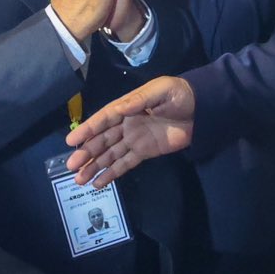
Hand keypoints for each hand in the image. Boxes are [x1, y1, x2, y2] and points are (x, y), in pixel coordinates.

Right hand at [65, 75, 194, 187]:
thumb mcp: (161, 91)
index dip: (87, 129)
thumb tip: (121, 108)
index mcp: (128, 106)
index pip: (103, 119)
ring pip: (109, 154)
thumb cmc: (180, 94)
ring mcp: (134, 139)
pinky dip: (111, 173)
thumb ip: (140, 100)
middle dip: (86, 152)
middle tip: (71, 166)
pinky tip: (98, 183)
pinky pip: (125, 164)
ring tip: (79, 179)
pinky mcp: (144, 152)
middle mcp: (126, 124)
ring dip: (94, 166)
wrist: (202, 108)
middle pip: (102, 140)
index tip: (72, 140)